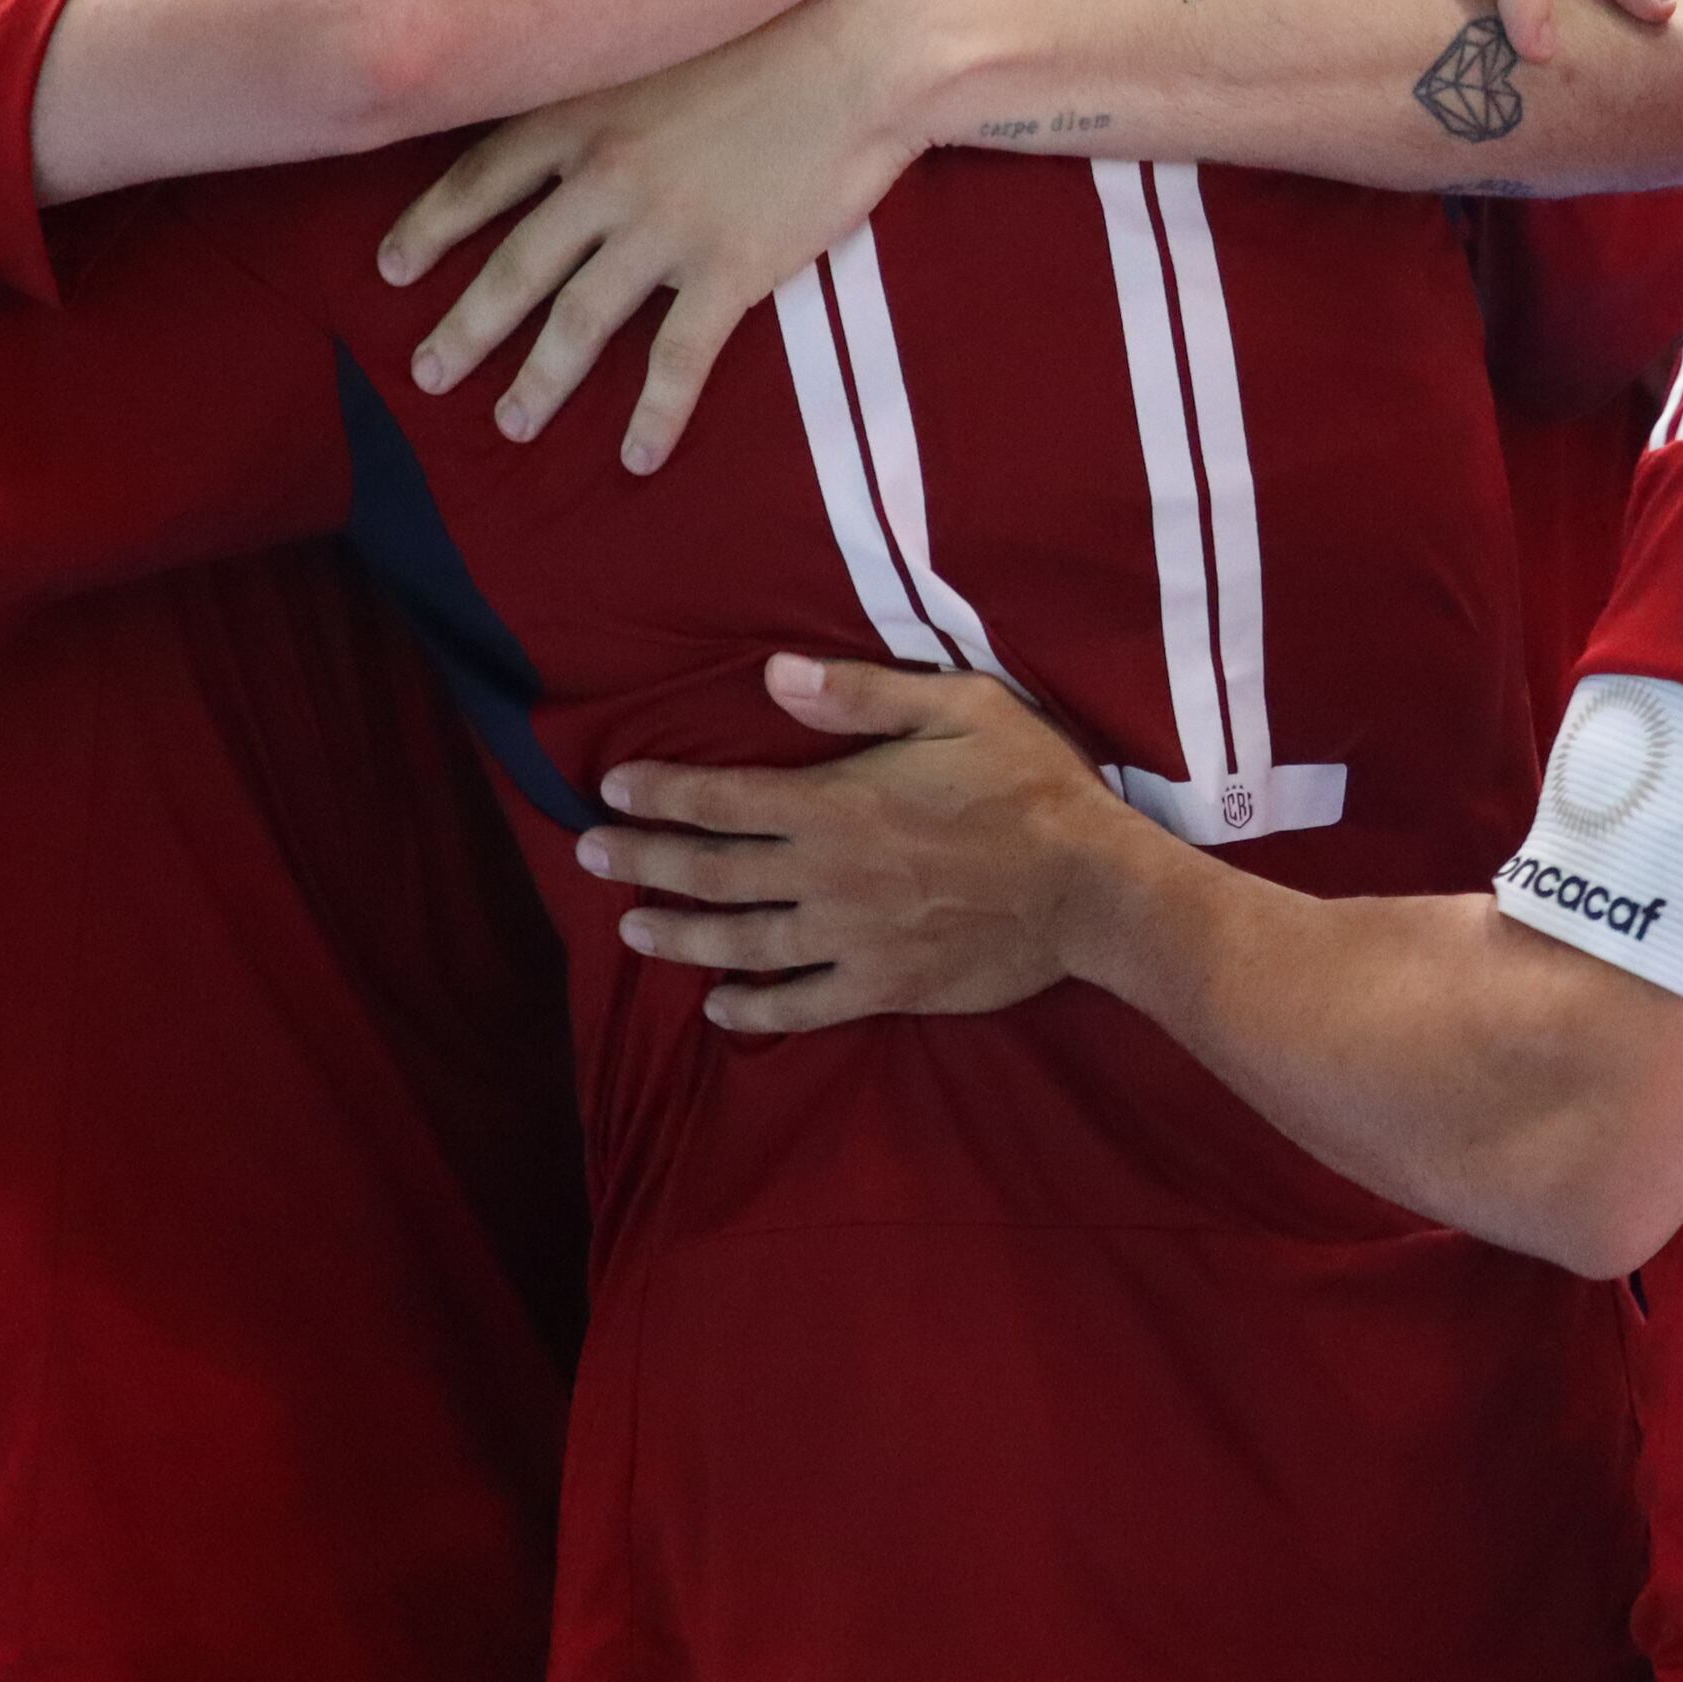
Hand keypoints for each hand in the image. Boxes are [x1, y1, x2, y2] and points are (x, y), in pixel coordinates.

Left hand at [383, 0, 922, 471]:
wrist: (866, 51)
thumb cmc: (775, 28)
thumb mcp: (661, 38)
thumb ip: (606, 82)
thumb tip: (573, 114)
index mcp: (584, 112)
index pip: (478, 178)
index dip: (429, 228)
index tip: (390, 268)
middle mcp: (607, 174)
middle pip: (515, 266)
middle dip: (464, 328)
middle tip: (428, 375)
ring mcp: (666, 226)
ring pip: (579, 322)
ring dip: (538, 381)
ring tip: (510, 423)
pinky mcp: (731, 269)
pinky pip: (678, 360)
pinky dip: (654, 415)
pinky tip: (638, 457)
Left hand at [581, 655, 1143, 1035]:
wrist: (1093, 889)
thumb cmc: (1031, 786)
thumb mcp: (959, 707)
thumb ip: (863, 695)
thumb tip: (774, 674)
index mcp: (839, 802)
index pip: (724, 797)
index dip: (661, 793)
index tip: (612, 789)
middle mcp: (829, 875)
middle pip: (713, 871)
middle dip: (643, 861)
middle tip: (589, 855)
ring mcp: (853, 938)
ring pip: (742, 941)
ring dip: (679, 935)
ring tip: (632, 929)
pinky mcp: (884, 986)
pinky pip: (802, 1004)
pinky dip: (754, 1008)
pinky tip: (720, 1005)